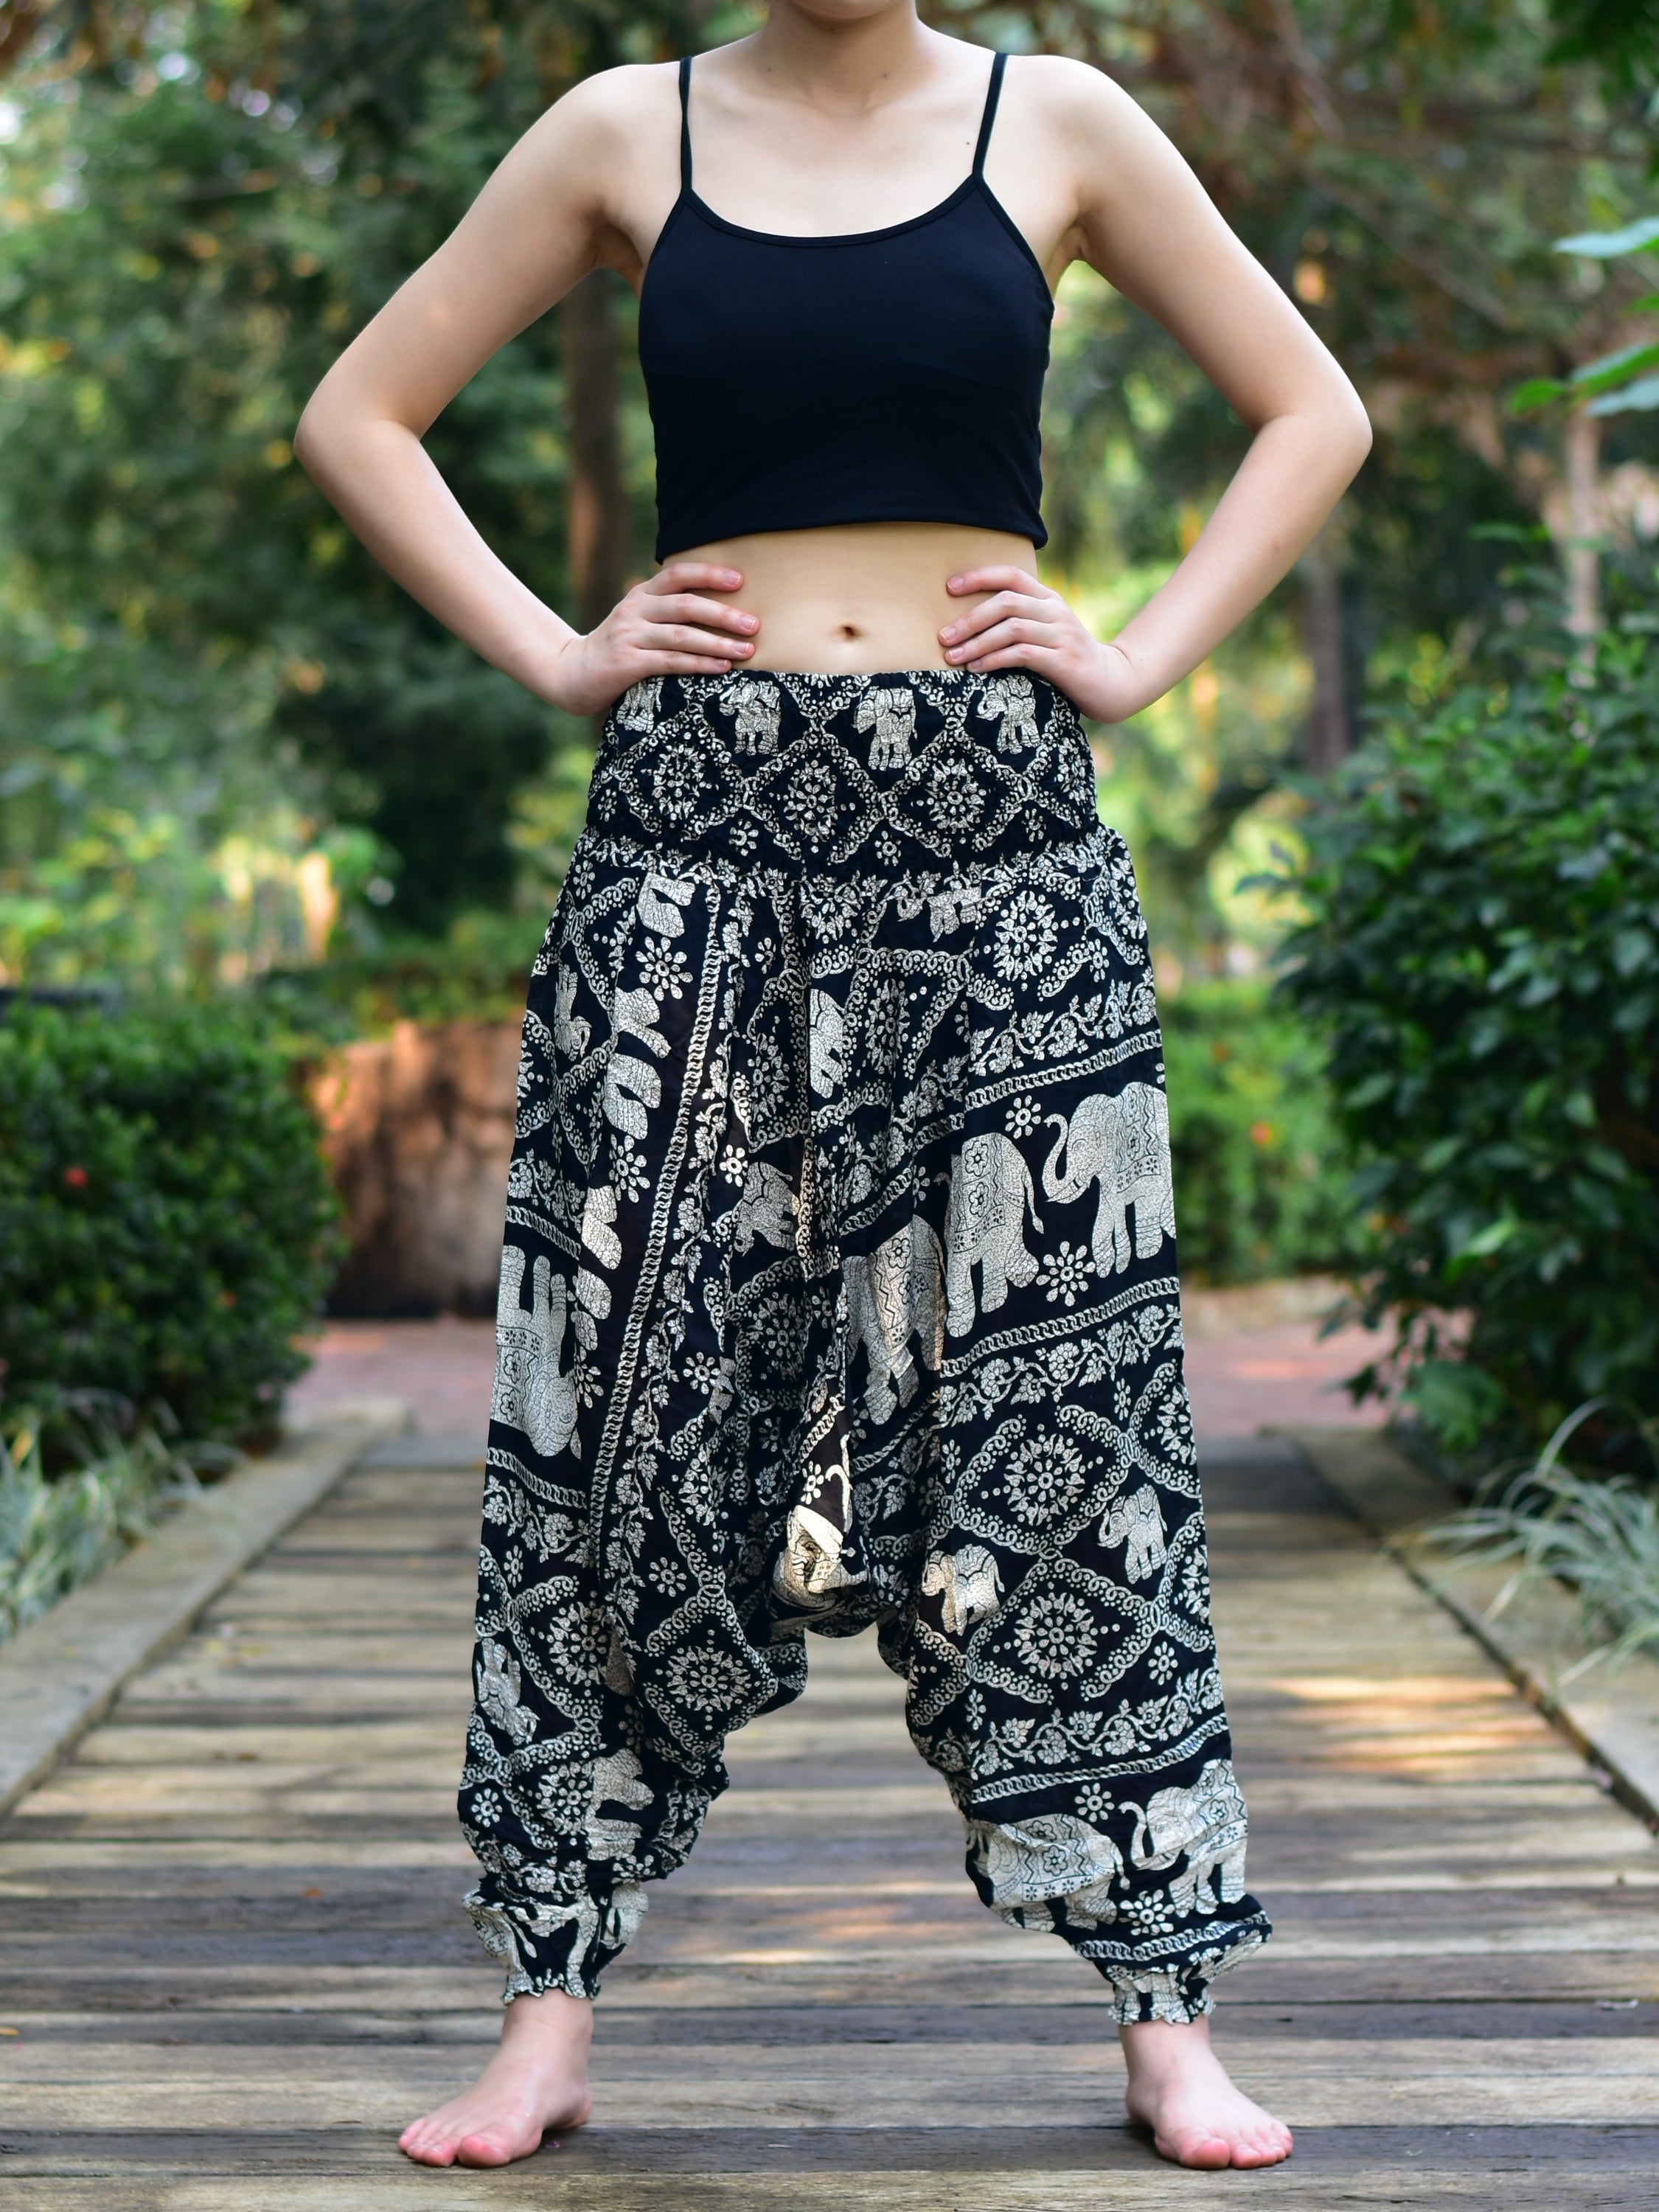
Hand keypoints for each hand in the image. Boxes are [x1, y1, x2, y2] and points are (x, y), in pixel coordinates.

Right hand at [545, 564, 757, 714]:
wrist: (572, 673)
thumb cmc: (618, 649)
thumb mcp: (639, 621)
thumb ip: (667, 612)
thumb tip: (721, 611)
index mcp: (641, 594)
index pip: (678, 574)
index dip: (709, 574)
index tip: (740, 581)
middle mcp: (635, 610)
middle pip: (686, 604)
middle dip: (724, 614)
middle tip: (754, 624)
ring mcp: (630, 636)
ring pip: (682, 635)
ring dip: (718, 643)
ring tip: (747, 650)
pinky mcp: (628, 663)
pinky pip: (671, 661)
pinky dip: (699, 664)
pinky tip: (722, 667)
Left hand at [940, 567, 1147, 723]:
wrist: (1110, 682)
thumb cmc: (1066, 658)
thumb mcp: (1046, 630)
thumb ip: (1020, 619)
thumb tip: (970, 621)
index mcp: (1048, 598)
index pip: (1011, 575)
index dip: (979, 577)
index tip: (949, 587)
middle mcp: (1055, 611)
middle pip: (1006, 602)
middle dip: (970, 619)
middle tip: (943, 636)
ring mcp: (1061, 635)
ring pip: (1011, 628)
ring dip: (976, 642)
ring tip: (952, 657)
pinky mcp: (1063, 661)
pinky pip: (1021, 654)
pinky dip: (994, 660)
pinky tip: (976, 668)